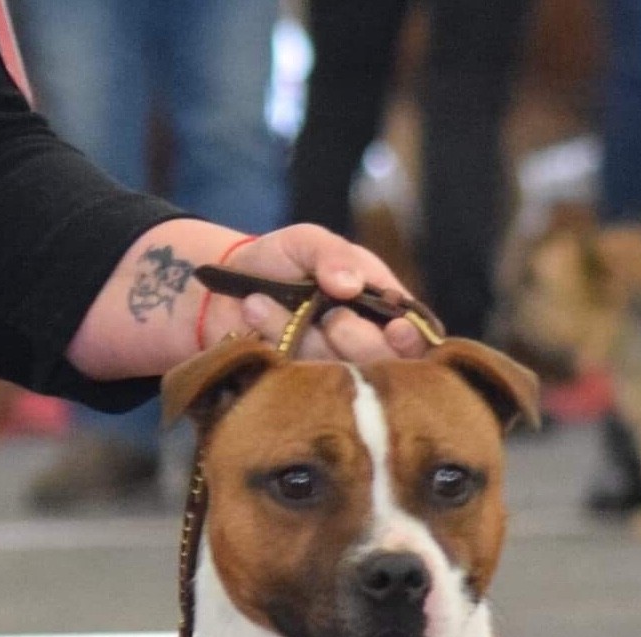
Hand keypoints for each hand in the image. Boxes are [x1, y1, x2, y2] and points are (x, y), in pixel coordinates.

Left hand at [209, 226, 436, 362]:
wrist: (224, 285)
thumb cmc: (279, 260)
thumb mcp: (307, 242)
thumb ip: (333, 254)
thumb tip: (352, 285)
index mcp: (382, 312)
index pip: (415, 340)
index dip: (412, 343)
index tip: (397, 330)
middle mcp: (361, 348)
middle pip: (382, 368)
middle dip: (358, 341)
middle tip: (332, 316)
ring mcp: (328, 373)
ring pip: (336, 375)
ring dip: (301, 335)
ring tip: (260, 301)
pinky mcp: (293, 390)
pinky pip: (294, 381)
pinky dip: (274, 343)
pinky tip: (254, 313)